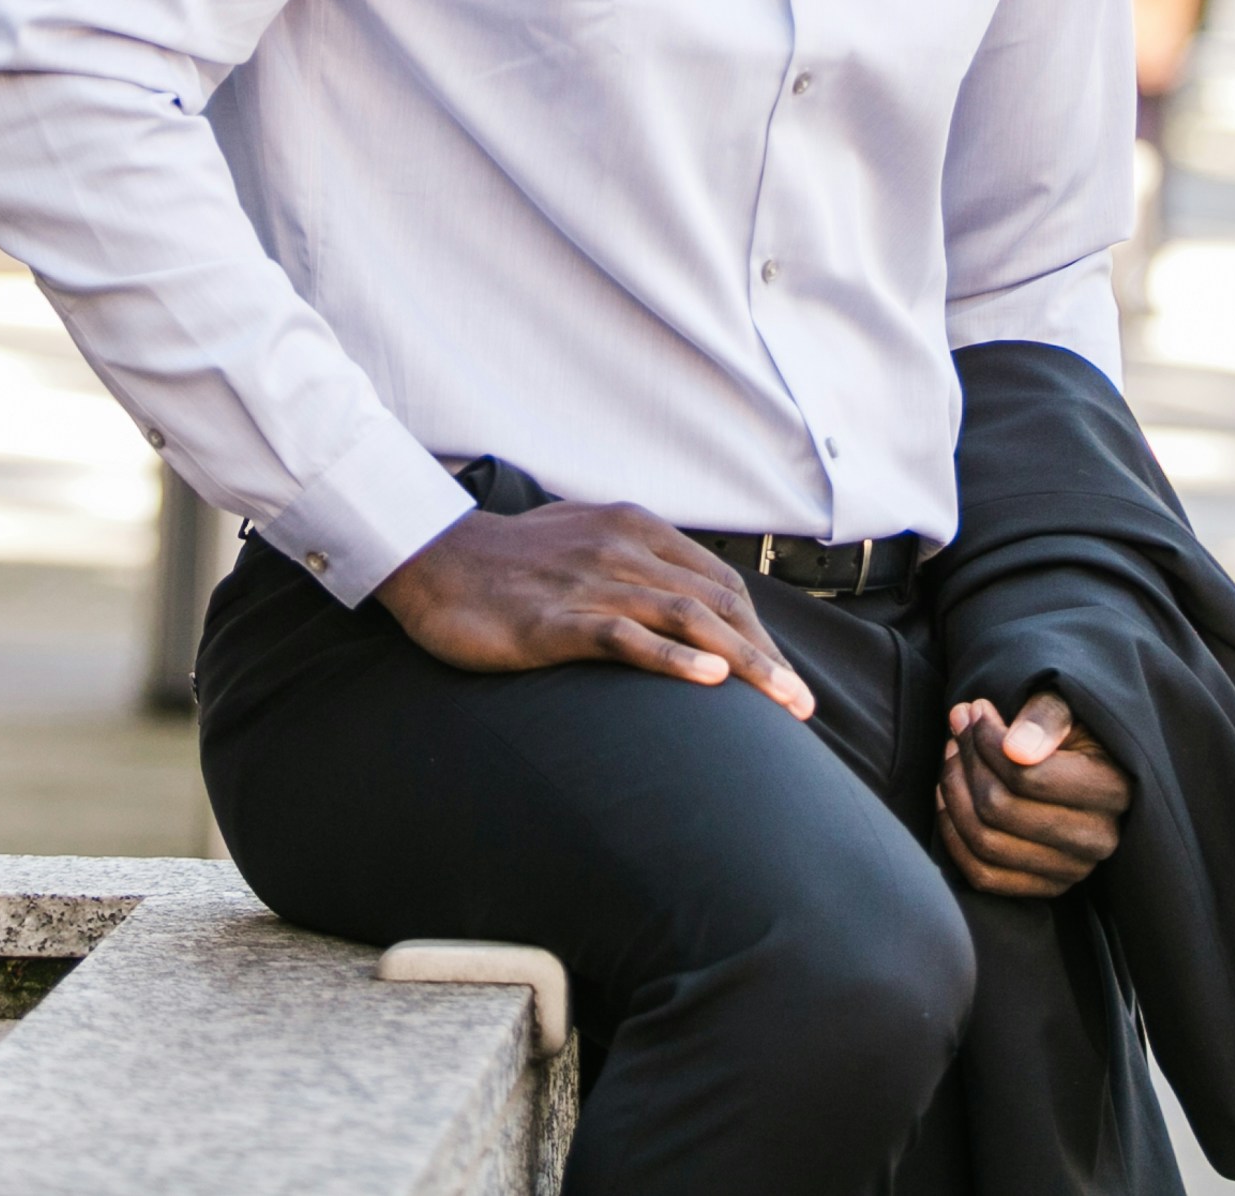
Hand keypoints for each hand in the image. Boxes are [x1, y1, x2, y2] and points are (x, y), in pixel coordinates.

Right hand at [371, 504, 813, 717]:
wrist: (433, 558)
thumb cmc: (511, 561)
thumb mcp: (585, 542)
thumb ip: (634, 563)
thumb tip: (679, 604)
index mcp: (636, 529)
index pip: (719, 583)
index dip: (759, 631)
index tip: (782, 677)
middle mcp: (623, 549)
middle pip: (717, 604)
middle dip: (768, 655)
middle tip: (802, 705)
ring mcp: (591, 583)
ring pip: (687, 621)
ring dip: (745, 664)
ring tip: (783, 703)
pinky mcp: (556, 620)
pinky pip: (625, 637)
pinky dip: (672, 659)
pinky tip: (710, 682)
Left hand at [936, 691, 1129, 898]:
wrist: (1087, 766)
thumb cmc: (1069, 730)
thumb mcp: (1066, 706)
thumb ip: (1044, 716)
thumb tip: (1015, 749)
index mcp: (1113, 789)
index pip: (1027, 775)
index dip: (987, 741)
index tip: (974, 712)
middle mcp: (1099, 838)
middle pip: (1000, 807)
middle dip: (967, 762)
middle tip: (957, 731)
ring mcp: (1073, 869)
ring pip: (986, 841)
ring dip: (954, 794)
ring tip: (952, 757)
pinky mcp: (1048, 887)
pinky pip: (983, 875)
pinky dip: (954, 836)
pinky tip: (948, 798)